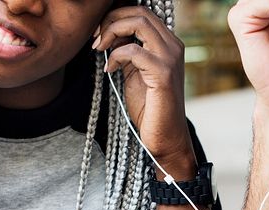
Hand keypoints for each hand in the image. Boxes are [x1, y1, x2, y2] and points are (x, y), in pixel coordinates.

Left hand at [95, 7, 195, 176]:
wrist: (165, 137)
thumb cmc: (150, 108)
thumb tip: (108, 34)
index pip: (142, 13)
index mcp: (168, 43)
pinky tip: (110, 70)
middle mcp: (173, 46)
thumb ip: (127, 51)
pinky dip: (115, 56)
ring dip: (111, 32)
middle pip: (139, 12)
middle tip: (95, 39)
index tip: (98, 33)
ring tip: (99, 49)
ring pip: (138, 23)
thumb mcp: (135, 72)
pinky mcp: (163, 73)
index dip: (116, 17)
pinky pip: (133, 50)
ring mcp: (170, 58)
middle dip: (111, 20)